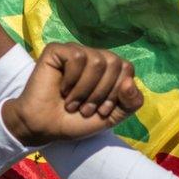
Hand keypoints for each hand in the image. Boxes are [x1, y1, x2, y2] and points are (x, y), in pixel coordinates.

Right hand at [2, 43, 142, 145]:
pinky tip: (62, 89)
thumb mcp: (112, 116)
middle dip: (101, 92)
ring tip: (73, 102)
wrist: (46, 128)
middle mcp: (93, 56)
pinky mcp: (56, 50)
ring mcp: (75, 51)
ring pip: (96, 60)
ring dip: (85, 89)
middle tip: (85, 108)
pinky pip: (77, 56)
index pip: (127, 68)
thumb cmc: (76, 120)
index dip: (117, 93)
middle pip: (114, 63)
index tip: (102, 111)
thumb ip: (131, 102)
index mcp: (109, 69)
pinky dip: (72, 79)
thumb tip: (129, 82)